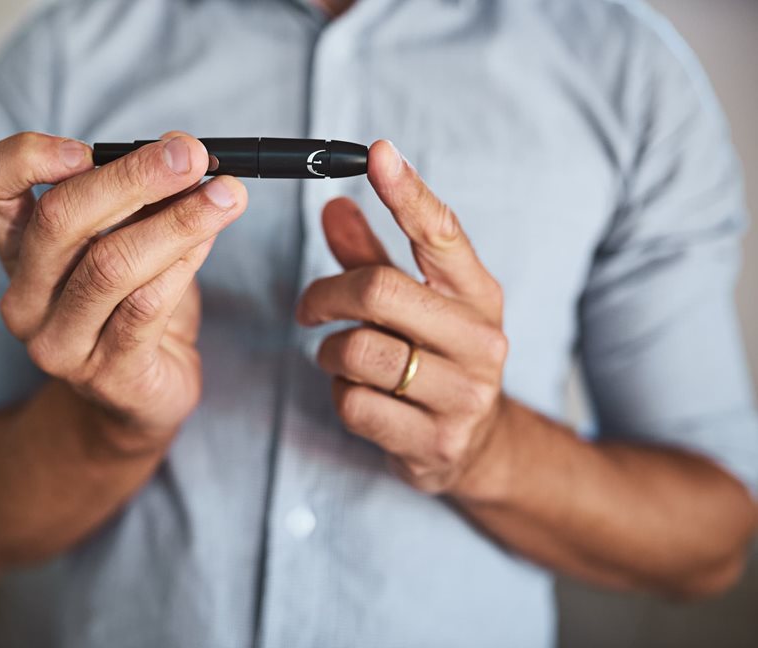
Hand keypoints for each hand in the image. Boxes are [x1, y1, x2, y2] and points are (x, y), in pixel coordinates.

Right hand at [0, 131, 247, 445]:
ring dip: (177, 221)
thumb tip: (182, 154)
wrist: (140, 397)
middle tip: (190, 154)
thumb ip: (140, 202)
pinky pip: (145, 307)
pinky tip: (211, 239)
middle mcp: (24, 296)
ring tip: (225, 194)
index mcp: (18, 249)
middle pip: (60, 219)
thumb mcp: (127, 242)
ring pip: (110, 264)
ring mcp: (59, 341)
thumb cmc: (133, 307)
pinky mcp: (107, 373)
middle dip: (133, 177)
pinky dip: (184, 265)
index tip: (86, 147)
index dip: (24, 157)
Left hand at [296, 140, 509, 498]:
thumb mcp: (416, 303)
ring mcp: (462, 394)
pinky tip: (360, 394)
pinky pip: (353, 403)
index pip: (441, 233)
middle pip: (378, 291)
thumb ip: (373, 256)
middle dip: (326, 295)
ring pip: (357, 350)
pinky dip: (340, 394)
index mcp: (478, 294)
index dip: (407, 191)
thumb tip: (334, 206)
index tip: (378, 152)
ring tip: (340, 355)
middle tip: (309, 306)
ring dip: (330, 351)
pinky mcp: (434, 440)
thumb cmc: (436, 356)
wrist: (476, 444)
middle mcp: (480, 339)